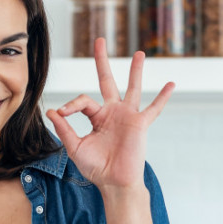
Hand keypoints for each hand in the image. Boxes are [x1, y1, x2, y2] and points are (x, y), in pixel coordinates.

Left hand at [45, 37, 174, 192]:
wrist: (114, 183)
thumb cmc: (96, 168)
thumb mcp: (76, 147)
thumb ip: (65, 129)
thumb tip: (52, 111)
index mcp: (97, 117)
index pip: (83, 100)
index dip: (71, 105)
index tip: (63, 114)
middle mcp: (112, 112)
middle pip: (107, 80)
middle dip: (102, 61)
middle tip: (99, 40)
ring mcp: (127, 117)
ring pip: (132, 88)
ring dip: (135, 70)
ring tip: (139, 53)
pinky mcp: (140, 125)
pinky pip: (153, 108)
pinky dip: (162, 97)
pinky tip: (171, 84)